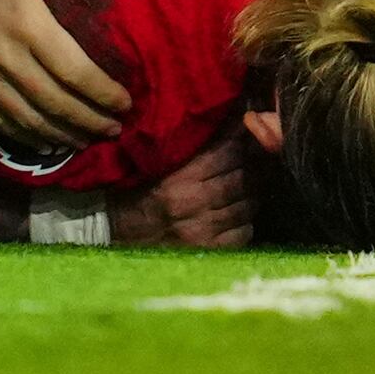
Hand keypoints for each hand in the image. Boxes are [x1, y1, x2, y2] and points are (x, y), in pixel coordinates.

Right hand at [0, 0, 132, 149]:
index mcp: (29, 24)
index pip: (75, 71)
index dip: (103, 92)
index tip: (126, 103)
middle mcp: (6, 57)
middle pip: (54, 103)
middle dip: (88, 121)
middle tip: (114, 129)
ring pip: (26, 119)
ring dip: (59, 135)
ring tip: (84, 141)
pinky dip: (22, 135)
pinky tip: (42, 141)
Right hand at [107, 135, 254, 247]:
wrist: (113, 231)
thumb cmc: (138, 190)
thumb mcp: (162, 164)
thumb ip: (194, 148)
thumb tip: (231, 122)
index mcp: (180, 177)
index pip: (227, 153)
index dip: (244, 140)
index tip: (253, 130)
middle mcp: (194, 203)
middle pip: (242, 179)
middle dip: (255, 167)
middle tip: (261, 158)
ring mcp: (203, 230)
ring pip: (247, 205)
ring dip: (253, 194)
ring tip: (250, 186)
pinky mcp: (208, 251)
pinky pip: (243, 232)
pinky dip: (245, 222)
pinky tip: (237, 216)